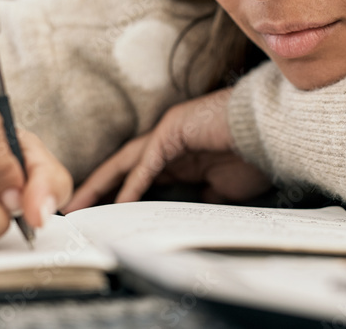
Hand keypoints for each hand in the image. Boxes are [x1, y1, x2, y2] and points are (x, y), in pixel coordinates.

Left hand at [63, 88, 270, 211]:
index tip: (103, 216)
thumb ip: (201, 197)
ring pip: (127, 162)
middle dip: (98, 188)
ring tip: (82, 206)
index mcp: (179, 154)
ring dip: (103, 185)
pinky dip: (133, 183)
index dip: (120, 195)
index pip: (140, 177)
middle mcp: (168, 141)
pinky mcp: (173, 130)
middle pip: (123, 167)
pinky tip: (119, 202)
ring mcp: (168, 132)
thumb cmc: (253, 155)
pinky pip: (148, 162)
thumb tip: (189, 211)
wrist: (271, 132)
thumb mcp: (223, 188)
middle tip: (74, 210)